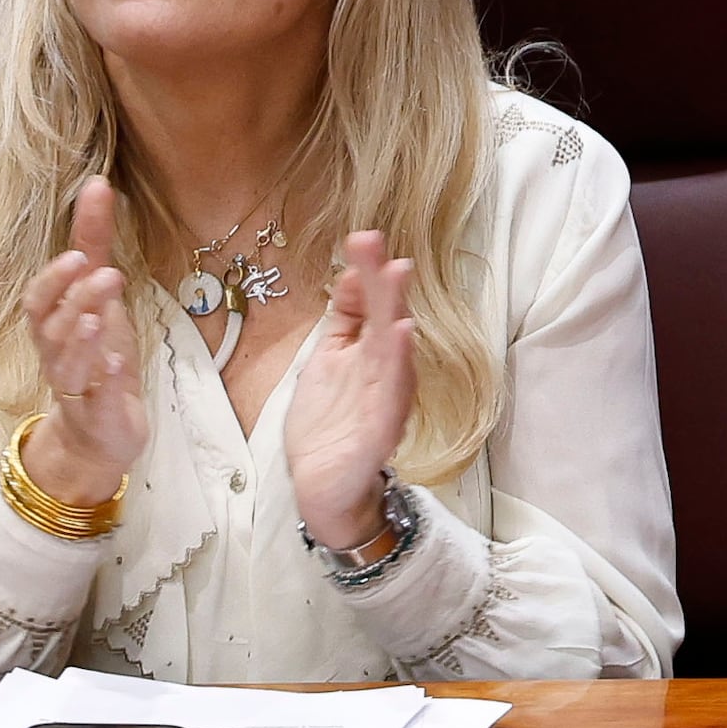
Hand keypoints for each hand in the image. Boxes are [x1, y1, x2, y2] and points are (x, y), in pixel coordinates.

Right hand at [17, 176, 152, 508]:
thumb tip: (97, 183)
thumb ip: (95, 242)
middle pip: (52, 329)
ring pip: (68, 365)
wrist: (98, 433)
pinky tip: (119, 365)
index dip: (52, 281)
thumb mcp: (98, 294)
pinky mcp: (101, 415)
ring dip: (83, 341)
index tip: (76, 255)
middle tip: (104, 275)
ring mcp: (78, 387)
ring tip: (99, 319)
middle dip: (74, 302)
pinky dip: (107, 383)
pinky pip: (98, 401)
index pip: (39, 301)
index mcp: (53, 326)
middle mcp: (58, 355)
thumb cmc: (95, 355)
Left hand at [281, 228, 418, 552]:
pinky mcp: (381, 430)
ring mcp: (385, 399)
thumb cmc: (330, 424)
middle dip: (385, 282)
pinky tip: (400, 335)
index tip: (361, 238)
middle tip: (378, 245)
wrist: (325, 489)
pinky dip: (398, 365)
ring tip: (395, 276)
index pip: (372, 305)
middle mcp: (384, 370)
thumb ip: (344, 320)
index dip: (369, 272)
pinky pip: (392, 395)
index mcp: (370, 352)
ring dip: (395, 312)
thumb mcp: (329, 361)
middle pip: (387, 319)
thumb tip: (353, 271)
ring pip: (393, 350)